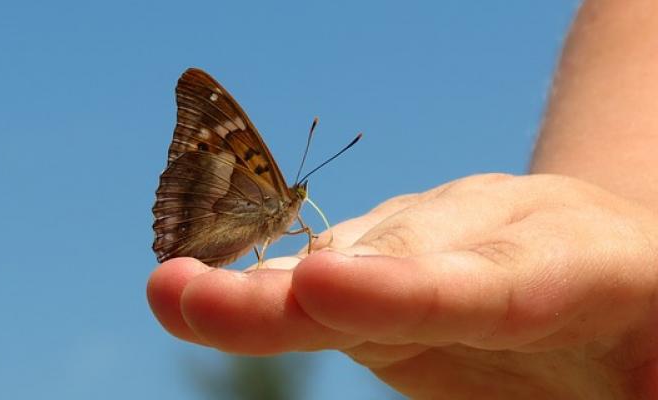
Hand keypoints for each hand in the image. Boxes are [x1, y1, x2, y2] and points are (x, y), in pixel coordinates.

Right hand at [147, 174, 657, 398]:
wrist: (630, 278)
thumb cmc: (649, 345)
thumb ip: (634, 381)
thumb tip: (399, 297)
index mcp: (591, 261)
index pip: (490, 277)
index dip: (398, 287)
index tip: (315, 291)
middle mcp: (494, 230)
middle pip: (386, 261)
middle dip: (292, 292)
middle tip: (185, 298)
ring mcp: (432, 240)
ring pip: (333, 262)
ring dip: (254, 293)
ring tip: (176, 298)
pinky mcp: (391, 265)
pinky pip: (316, 282)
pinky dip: (254, 297)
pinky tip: (193, 296)